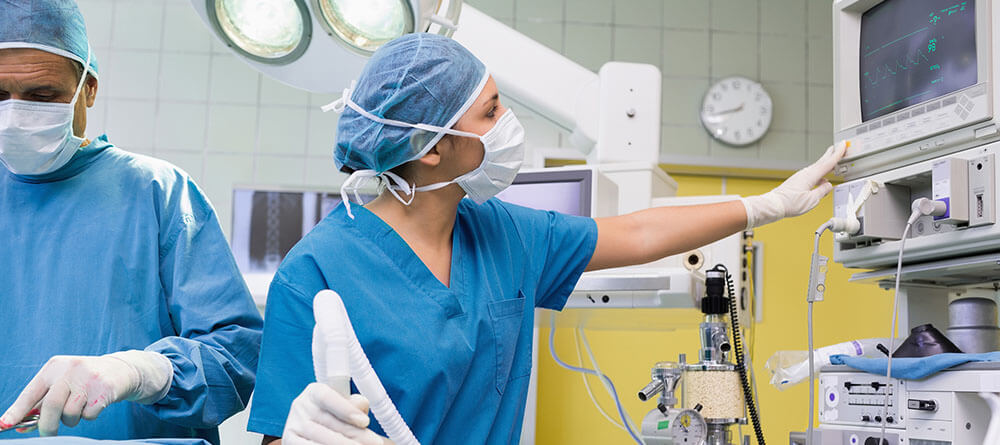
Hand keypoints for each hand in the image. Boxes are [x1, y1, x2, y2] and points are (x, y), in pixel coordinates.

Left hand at [0, 351, 171, 435]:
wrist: (120, 370)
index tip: (3, 425)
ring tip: (79, 409)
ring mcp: (88, 378)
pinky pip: (88, 415)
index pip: (30, 393)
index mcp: (54, 367)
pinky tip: (95, 404)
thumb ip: (42, 403)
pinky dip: (88, 416)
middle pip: (51, 406)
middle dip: (47, 426)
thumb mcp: (61, 385)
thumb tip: (21, 426)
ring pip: (70, 414)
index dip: (16, 411)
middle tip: (48, 435)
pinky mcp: (104, 389)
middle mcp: (70, 369)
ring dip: (72, 420)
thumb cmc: (83, 380)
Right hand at [283, 383, 387, 444]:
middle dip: (355, 435)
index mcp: (314, 391)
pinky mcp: (289, 441)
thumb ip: (355, 403)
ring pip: (321, 439)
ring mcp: (293, 425)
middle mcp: (300, 406)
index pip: (327, 397)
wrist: (317, 431)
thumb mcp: (346, 405)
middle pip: (329, 422)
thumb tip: (360, 405)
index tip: (365, 421)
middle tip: (374, 442)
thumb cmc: (336, 415)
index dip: (346, 409)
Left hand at [741, 140, 848, 228]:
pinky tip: (821, 180)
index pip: (828, 163)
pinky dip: (819, 174)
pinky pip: (811, 175)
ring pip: (816, 168)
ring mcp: (800, 177)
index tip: (842, 145)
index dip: (837, 154)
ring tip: (832, 162)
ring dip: (825, 164)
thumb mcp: (812, 200)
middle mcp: (805, 174)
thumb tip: (828, 185)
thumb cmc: (789, 203)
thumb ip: (822, 191)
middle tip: (838, 146)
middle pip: (821, 161)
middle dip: (831, 154)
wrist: (773, 205)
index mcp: (810, 176)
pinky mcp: (796, 181)